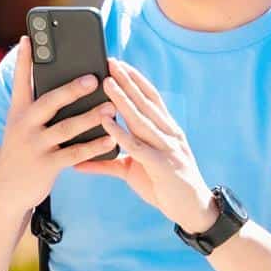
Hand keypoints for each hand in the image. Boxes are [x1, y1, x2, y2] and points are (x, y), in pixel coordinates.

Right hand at [0, 36, 118, 212]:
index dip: (24, 59)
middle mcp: (24, 125)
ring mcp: (34, 146)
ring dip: (91, 117)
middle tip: (93, 78)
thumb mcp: (21, 127)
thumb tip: (64, 82)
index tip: (29, 37)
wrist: (5, 193)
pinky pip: (74, 153)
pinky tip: (111, 138)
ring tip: (111, 107)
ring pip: (66, 127)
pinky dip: (94, 145)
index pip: (21, 81)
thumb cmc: (22, 152)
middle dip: (71, 88)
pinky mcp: (45, 165)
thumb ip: (37, 106)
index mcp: (18, 111)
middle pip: (49, 102)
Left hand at [74, 58, 218, 233]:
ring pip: (141, 119)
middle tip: (110, 62)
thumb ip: (108, 162)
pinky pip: (138, 146)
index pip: (151, 97)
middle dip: (127, 81)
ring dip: (123, 99)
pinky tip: (107, 122)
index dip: (136, 79)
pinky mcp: (161, 165)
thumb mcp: (133, 170)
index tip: (119, 63)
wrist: (192, 209)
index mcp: (166, 130)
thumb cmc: (164, 185)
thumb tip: (79, 162)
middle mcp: (168, 133)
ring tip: (106, 83)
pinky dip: (121, 133)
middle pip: (145, 101)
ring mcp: (166, 148)